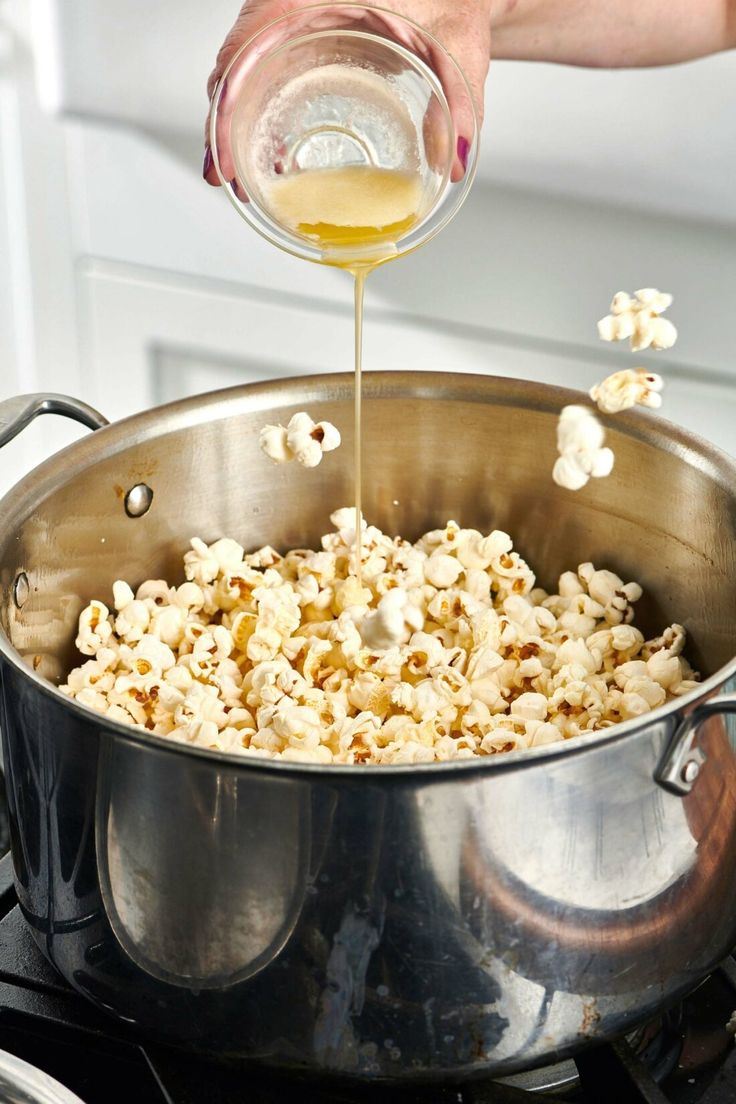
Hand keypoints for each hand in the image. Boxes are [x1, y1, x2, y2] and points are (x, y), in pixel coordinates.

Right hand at [203, 0, 491, 186]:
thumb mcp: (460, 41)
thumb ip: (461, 101)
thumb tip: (452, 160)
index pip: (249, 44)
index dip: (228, 102)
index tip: (228, 151)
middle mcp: (296, 3)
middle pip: (235, 63)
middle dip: (224, 126)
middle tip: (232, 181)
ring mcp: (296, 18)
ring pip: (242, 67)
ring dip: (234, 121)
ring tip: (243, 176)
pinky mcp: (304, 34)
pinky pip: (263, 67)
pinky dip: (255, 108)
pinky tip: (268, 150)